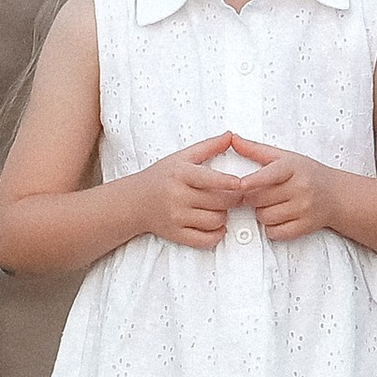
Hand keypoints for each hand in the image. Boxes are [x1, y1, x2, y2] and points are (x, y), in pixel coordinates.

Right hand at [133, 134, 253, 249]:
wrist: (135, 201)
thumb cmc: (161, 177)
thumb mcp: (181, 157)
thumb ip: (208, 147)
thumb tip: (231, 136)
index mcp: (180, 174)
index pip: (210, 179)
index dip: (228, 182)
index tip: (241, 183)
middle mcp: (177, 196)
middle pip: (219, 202)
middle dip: (233, 199)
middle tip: (236, 195)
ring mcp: (176, 217)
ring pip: (215, 220)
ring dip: (224, 215)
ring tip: (221, 208)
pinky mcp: (176, 234)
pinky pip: (205, 240)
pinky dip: (216, 234)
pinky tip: (216, 225)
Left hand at [222, 137, 336, 242]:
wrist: (335, 195)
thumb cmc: (307, 174)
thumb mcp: (285, 157)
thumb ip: (256, 150)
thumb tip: (233, 139)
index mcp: (293, 167)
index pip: (269, 175)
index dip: (252, 181)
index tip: (240, 184)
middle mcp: (300, 187)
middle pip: (260, 198)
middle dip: (253, 198)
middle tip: (260, 194)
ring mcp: (304, 208)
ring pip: (265, 216)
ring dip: (261, 213)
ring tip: (271, 205)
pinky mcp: (305, 226)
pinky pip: (275, 232)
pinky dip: (272, 228)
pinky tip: (279, 217)